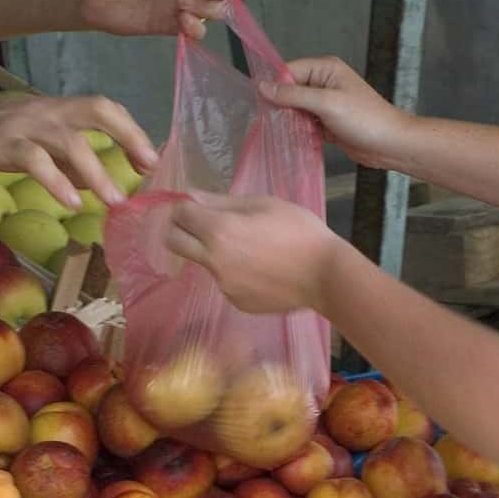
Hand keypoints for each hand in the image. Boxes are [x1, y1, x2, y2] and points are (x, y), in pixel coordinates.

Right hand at [0, 90, 154, 210]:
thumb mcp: (32, 145)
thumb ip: (65, 161)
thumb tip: (98, 182)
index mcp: (57, 109)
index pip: (104, 108)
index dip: (132, 131)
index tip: (151, 160)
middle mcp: (46, 110)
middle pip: (98, 109)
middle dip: (129, 136)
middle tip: (148, 168)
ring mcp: (24, 124)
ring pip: (69, 139)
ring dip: (97, 171)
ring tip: (115, 201)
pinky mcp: (1, 142)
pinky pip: (35, 159)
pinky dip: (57, 181)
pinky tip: (71, 202)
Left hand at [164, 192, 345, 314]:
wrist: (325, 275)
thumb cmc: (299, 230)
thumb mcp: (264, 203)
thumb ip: (222, 201)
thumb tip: (190, 196)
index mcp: (219, 230)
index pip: (180, 215)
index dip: (185, 207)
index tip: (197, 206)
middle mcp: (213, 260)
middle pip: (173, 242)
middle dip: (180, 229)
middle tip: (201, 225)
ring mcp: (223, 285)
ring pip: (202, 262)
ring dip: (212, 251)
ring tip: (249, 247)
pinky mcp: (235, 301)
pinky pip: (224, 281)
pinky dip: (234, 272)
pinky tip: (260, 268)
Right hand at [261, 56, 414, 168]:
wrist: (390, 144)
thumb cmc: (365, 119)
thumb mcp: (326, 103)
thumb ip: (293, 95)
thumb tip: (263, 88)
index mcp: (326, 69)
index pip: (289, 71)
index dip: (276, 86)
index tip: (264, 105)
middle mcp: (324, 83)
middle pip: (290, 90)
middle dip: (282, 106)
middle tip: (274, 122)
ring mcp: (325, 104)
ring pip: (295, 109)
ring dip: (290, 121)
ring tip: (285, 133)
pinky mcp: (326, 122)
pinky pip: (304, 124)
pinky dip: (298, 132)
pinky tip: (295, 140)